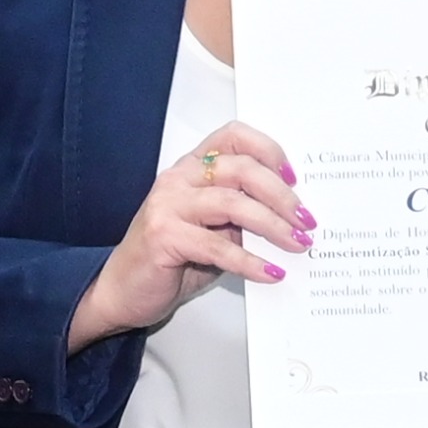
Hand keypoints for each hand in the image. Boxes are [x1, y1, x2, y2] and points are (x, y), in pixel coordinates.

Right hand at [66, 121, 308, 348]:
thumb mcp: (213, 231)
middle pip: (241, 168)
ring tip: (297, 244)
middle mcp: (178, 178)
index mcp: (191, 168)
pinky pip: (218, 247)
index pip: (233, 136)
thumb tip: (292, 219)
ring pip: (233, 203)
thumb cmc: (170, 260)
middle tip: (306, 220)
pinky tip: (270, 273)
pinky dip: (250, 261)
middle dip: (282, 195)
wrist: (121, 291)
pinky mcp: (163, 236)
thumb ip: (241, 217)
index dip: (268, 150)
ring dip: (273, 226)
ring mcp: (167, 204)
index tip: (293, 177)